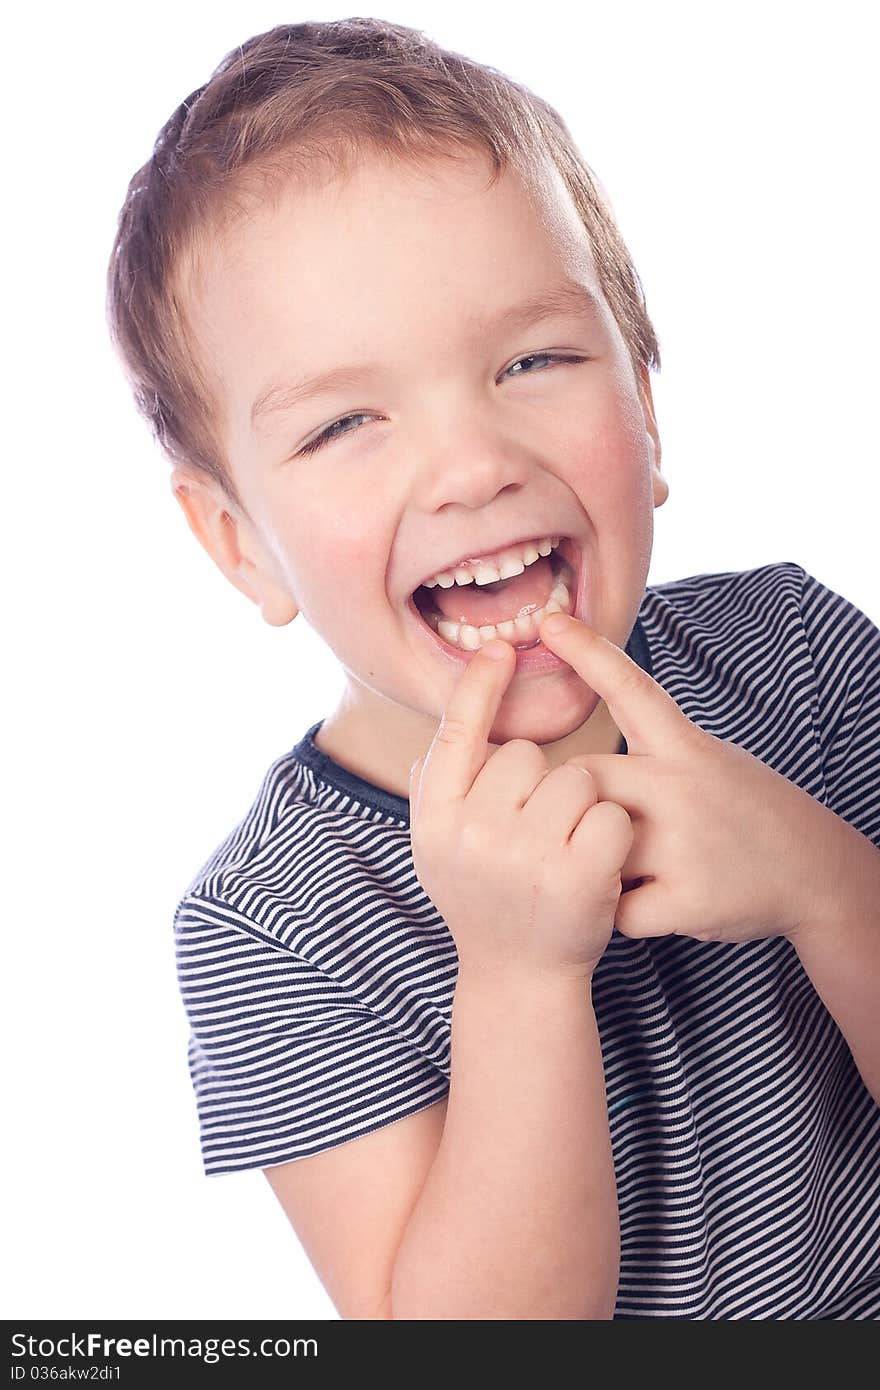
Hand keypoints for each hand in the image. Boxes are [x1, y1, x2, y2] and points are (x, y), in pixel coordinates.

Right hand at [409, 639, 633, 977]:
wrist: (518, 976)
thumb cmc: (481, 897)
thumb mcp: (438, 844)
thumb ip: (439, 783)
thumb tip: (455, 713)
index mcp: (437, 818)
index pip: (456, 733)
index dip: (479, 686)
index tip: (502, 648)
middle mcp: (474, 833)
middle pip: (527, 754)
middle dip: (542, 782)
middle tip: (533, 834)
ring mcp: (527, 856)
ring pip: (576, 778)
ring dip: (581, 807)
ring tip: (563, 852)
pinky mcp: (579, 876)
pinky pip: (609, 813)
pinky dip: (613, 835)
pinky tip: (596, 867)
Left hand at [538, 611, 841, 943]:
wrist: (814, 875)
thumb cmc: (742, 812)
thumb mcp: (705, 760)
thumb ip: (647, 753)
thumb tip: (566, 759)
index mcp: (686, 748)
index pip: (629, 688)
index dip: (587, 651)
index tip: (546, 621)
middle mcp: (682, 788)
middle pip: (584, 779)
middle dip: (572, 803)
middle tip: (595, 824)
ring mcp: (685, 846)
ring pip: (592, 848)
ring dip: (601, 863)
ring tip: (642, 868)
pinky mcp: (689, 901)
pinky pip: (616, 911)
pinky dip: (622, 912)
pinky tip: (655, 902)